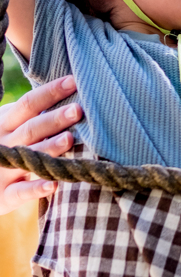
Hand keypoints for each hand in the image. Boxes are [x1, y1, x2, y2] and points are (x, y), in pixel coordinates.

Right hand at [0, 76, 82, 215]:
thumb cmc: (6, 144)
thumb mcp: (12, 126)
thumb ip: (35, 114)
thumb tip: (75, 90)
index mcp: (6, 122)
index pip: (28, 103)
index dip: (51, 92)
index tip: (74, 81)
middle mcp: (3, 143)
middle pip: (31, 128)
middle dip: (54, 119)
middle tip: (78, 111)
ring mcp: (2, 168)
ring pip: (27, 157)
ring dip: (49, 148)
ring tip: (70, 139)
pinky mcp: (4, 195)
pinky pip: (20, 192)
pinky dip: (35, 189)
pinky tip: (53, 184)